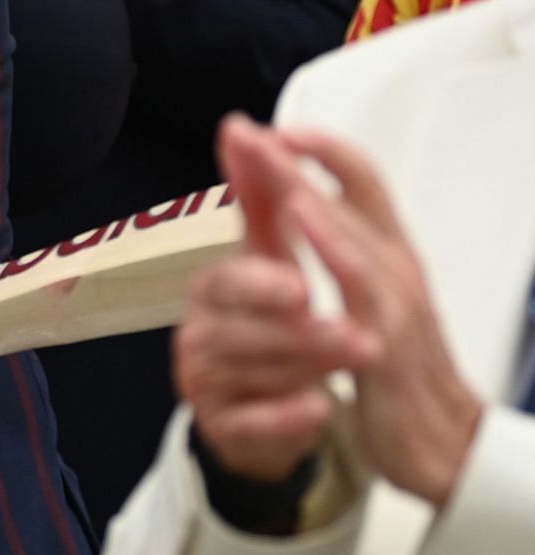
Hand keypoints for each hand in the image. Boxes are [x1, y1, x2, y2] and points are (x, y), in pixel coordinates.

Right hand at [178, 117, 364, 482]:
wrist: (263, 403)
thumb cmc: (271, 321)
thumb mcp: (269, 257)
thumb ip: (258, 196)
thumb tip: (241, 126)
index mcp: (211, 289)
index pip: (225, 279)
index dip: (258, 282)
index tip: (297, 284)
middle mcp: (198, 332)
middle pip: (237, 332)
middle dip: (294, 331)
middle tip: (348, 332)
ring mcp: (205, 383)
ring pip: (250, 376)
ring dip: (307, 368)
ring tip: (356, 359)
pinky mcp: (222, 429)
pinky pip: (249, 427)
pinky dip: (286, 419)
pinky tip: (318, 410)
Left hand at [279, 127, 483, 509]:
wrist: (440, 444)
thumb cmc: (398, 364)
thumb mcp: (362, 295)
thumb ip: (331, 244)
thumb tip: (294, 193)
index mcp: (390, 252)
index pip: (363, 181)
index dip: (321, 147)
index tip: (274, 124)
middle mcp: (397, 266)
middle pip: (350, 193)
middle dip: (298, 157)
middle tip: (252, 129)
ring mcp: (396, 301)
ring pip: (352, 229)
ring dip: (309, 189)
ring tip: (272, 154)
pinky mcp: (386, 340)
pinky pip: (359, 286)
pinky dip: (332, 247)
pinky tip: (302, 221)